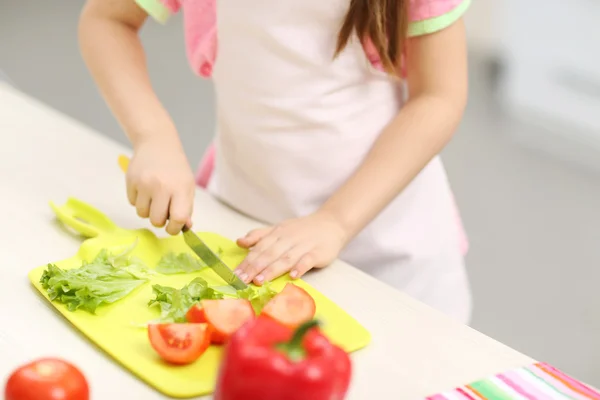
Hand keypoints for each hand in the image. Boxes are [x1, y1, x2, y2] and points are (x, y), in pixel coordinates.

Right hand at [126, 136, 195, 234]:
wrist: (157, 144)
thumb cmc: (175, 169)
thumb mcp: (187, 186)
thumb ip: (186, 208)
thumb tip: (185, 227)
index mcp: (180, 187)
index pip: (178, 218)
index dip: (175, 228)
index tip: (173, 227)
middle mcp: (162, 186)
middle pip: (156, 220)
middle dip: (159, 221)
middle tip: (163, 210)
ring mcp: (144, 183)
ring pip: (142, 214)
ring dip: (148, 211)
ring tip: (154, 197)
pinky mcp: (130, 180)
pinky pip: (132, 203)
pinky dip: (138, 200)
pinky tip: (145, 188)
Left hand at [234, 210, 348, 284]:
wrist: (332, 223)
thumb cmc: (302, 230)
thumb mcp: (280, 229)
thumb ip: (260, 236)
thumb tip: (239, 242)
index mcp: (278, 233)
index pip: (259, 248)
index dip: (247, 261)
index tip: (234, 274)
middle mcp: (289, 239)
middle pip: (269, 254)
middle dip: (254, 267)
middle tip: (242, 280)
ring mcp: (304, 245)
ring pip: (286, 258)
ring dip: (272, 269)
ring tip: (259, 280)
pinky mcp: (318, 252)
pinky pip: (308, 260)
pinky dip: (301, 267)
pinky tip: (293, 276)